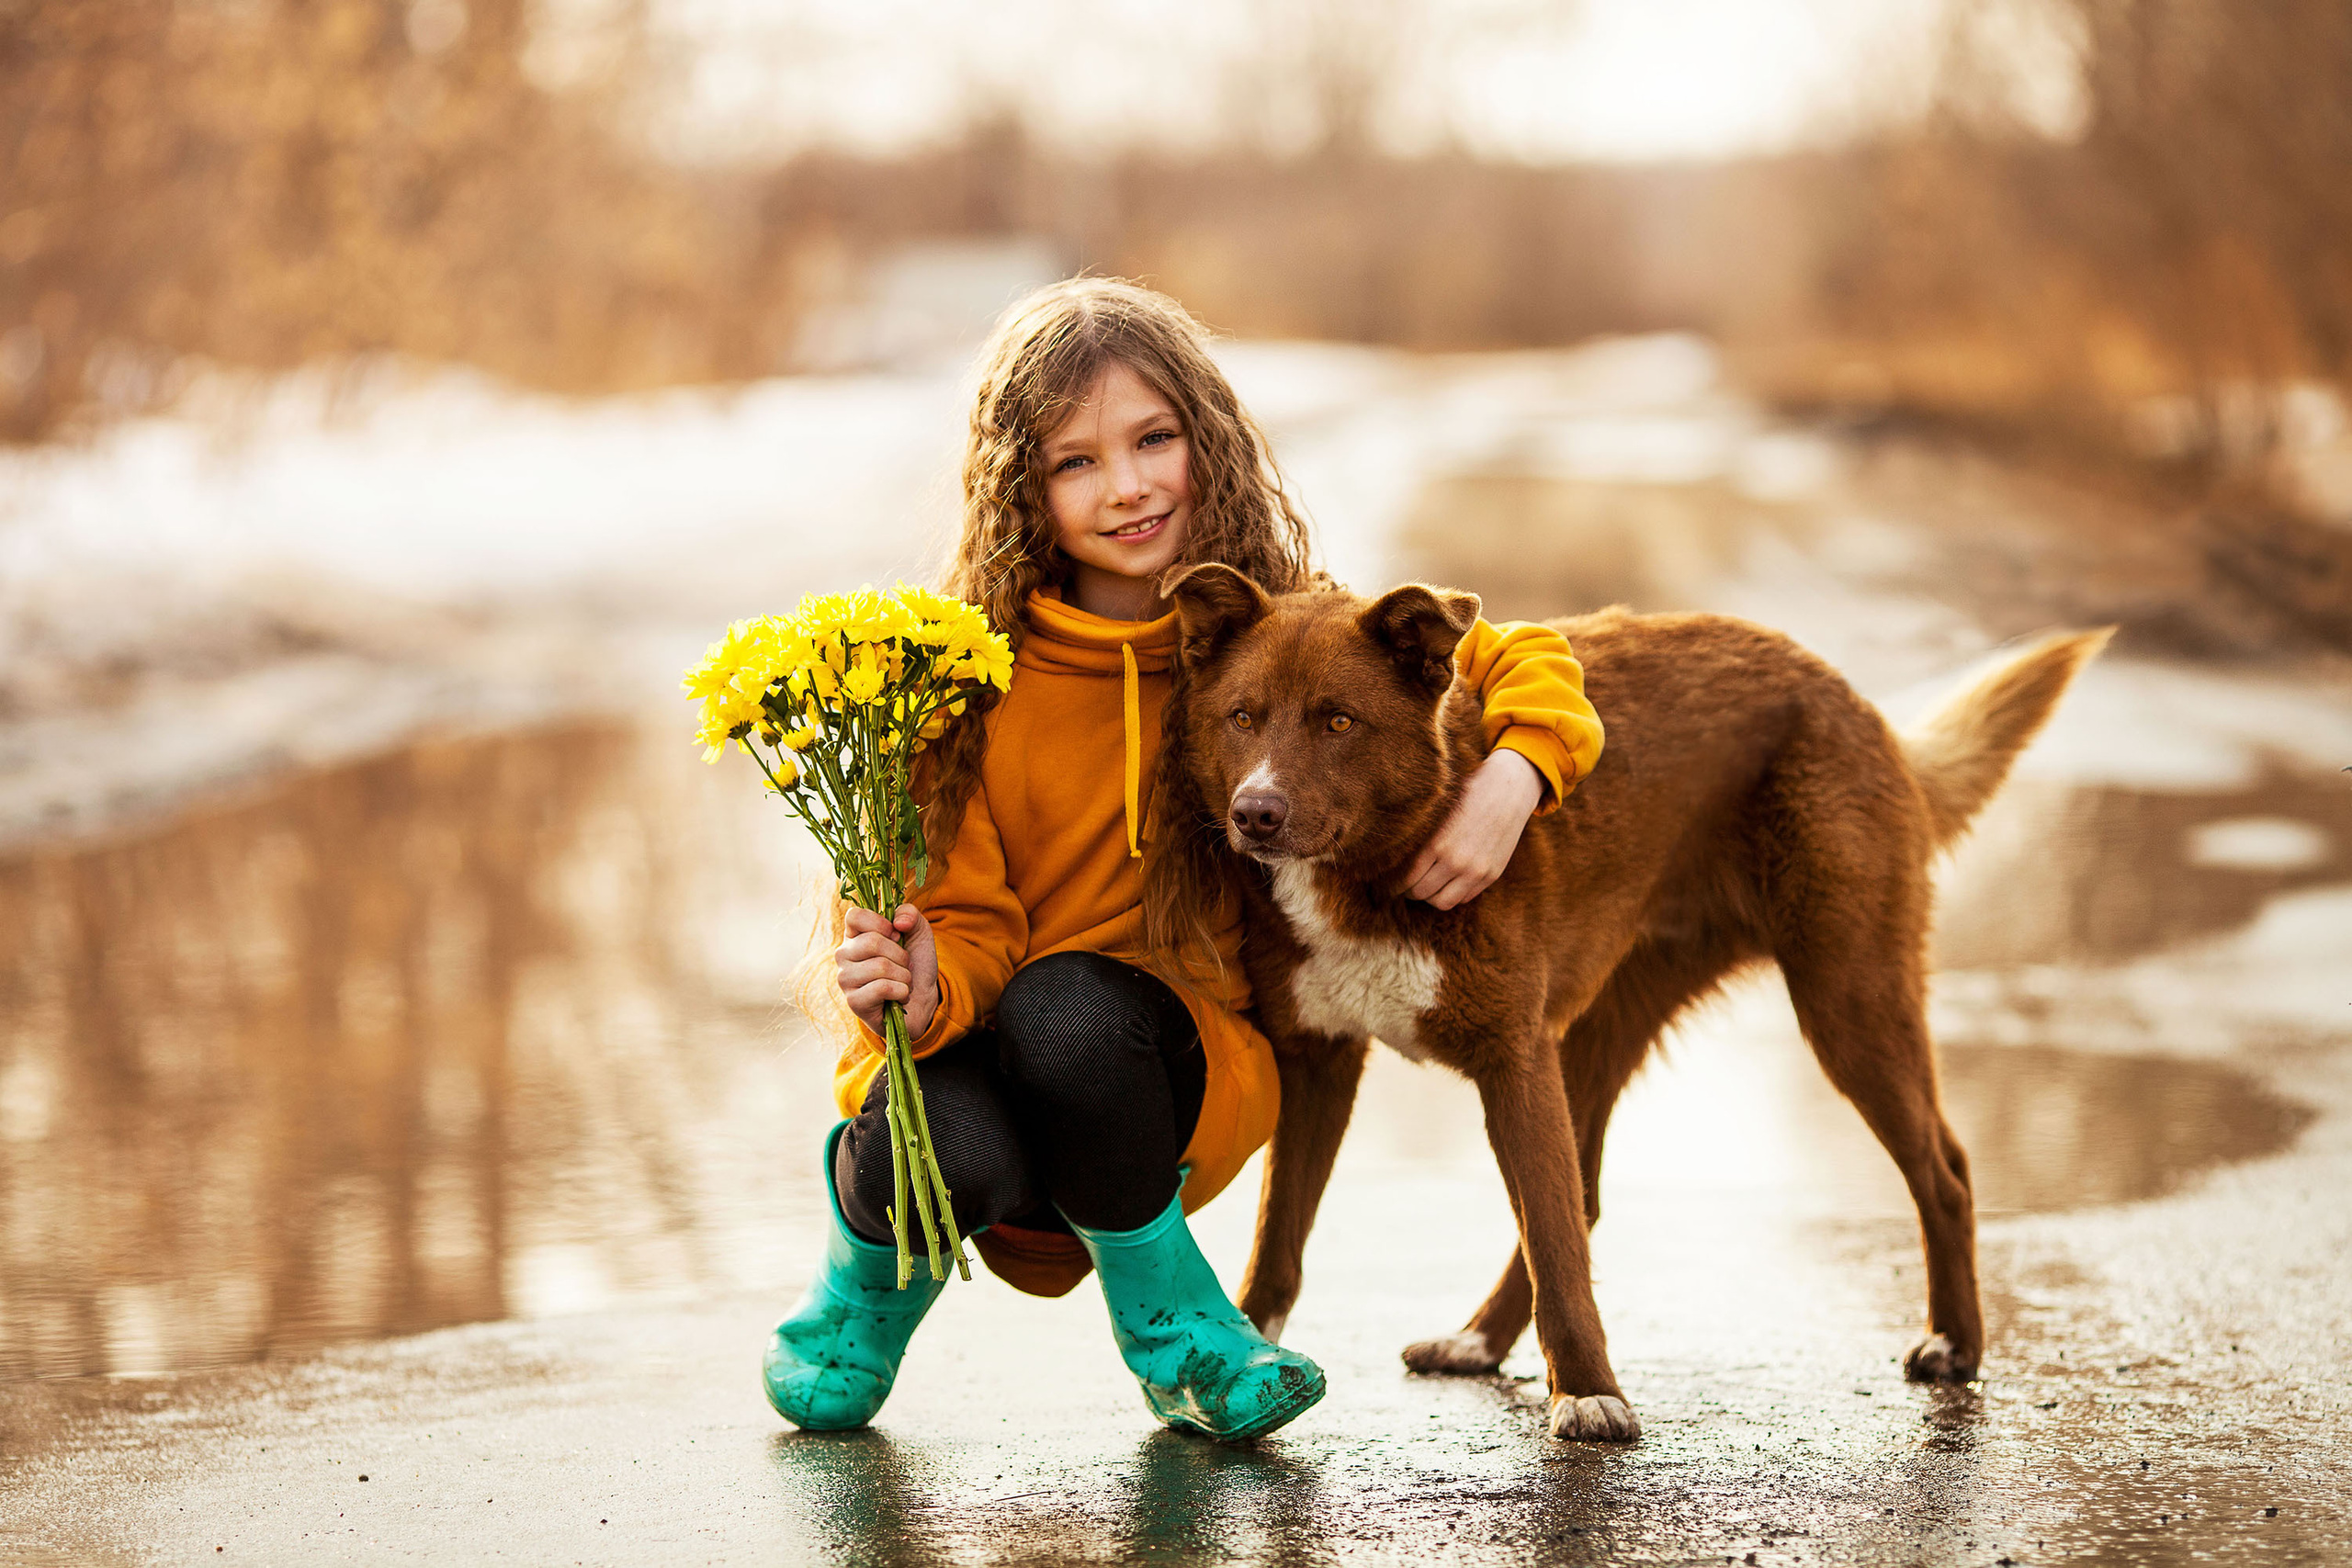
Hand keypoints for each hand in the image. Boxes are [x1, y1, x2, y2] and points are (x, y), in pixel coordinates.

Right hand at [837, 903, 938, 1040]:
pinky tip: (899, 997)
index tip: (897, 935)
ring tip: (902, 982)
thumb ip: (910, 914)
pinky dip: (901, 991)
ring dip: (904, 976)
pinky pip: (882, 988)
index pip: (854, 916)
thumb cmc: (915, 963)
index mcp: (855, 934)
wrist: (923, 1000)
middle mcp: (844, 954)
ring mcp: (845, 978)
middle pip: (872, 942)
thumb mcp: (919, 931)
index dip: (881, 923)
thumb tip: (898, 922)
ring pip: (880, 966)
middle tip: (905, 965)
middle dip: (901, 955)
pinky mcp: (854, 1001)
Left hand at [1403, 749, 1545, 908]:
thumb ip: (1419, 837)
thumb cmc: (1466, 793)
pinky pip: (1464, 898)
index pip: (1405, 879)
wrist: (1508, 790)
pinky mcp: (1491, 875)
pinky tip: (1447, 881)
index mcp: (1436, 843)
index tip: (1388, 885)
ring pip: (1442, 902)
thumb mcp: (1437, 812)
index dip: (1393, 885)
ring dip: (1430, 897)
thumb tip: (1390, 857)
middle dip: (1409, 892)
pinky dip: (1452, 894)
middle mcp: (1455, 861)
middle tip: (1405, 885)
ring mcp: (1475, 870)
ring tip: (1426, 887)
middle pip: (1420, 893)